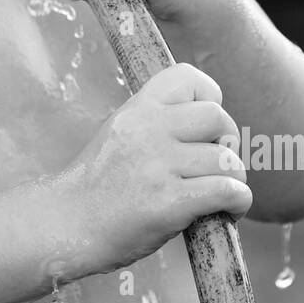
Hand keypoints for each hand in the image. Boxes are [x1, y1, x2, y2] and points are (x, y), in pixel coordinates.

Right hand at [65, 63, 251, 270]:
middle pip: (218, 118)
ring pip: (227, 160)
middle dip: (228, 141)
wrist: (65, 225)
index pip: (189, 77)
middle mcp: (148, 130)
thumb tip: (208, 131)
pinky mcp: (169, 202)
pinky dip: (238, 202)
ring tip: (220, 196)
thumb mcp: (118, 134)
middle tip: (215, 165)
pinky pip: (227, 190)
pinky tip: (228, 212)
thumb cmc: (95, 186)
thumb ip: (155, 125)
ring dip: (234, 180)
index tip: (204, 127)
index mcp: (137, 109)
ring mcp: (158, 166)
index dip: (209, 98)